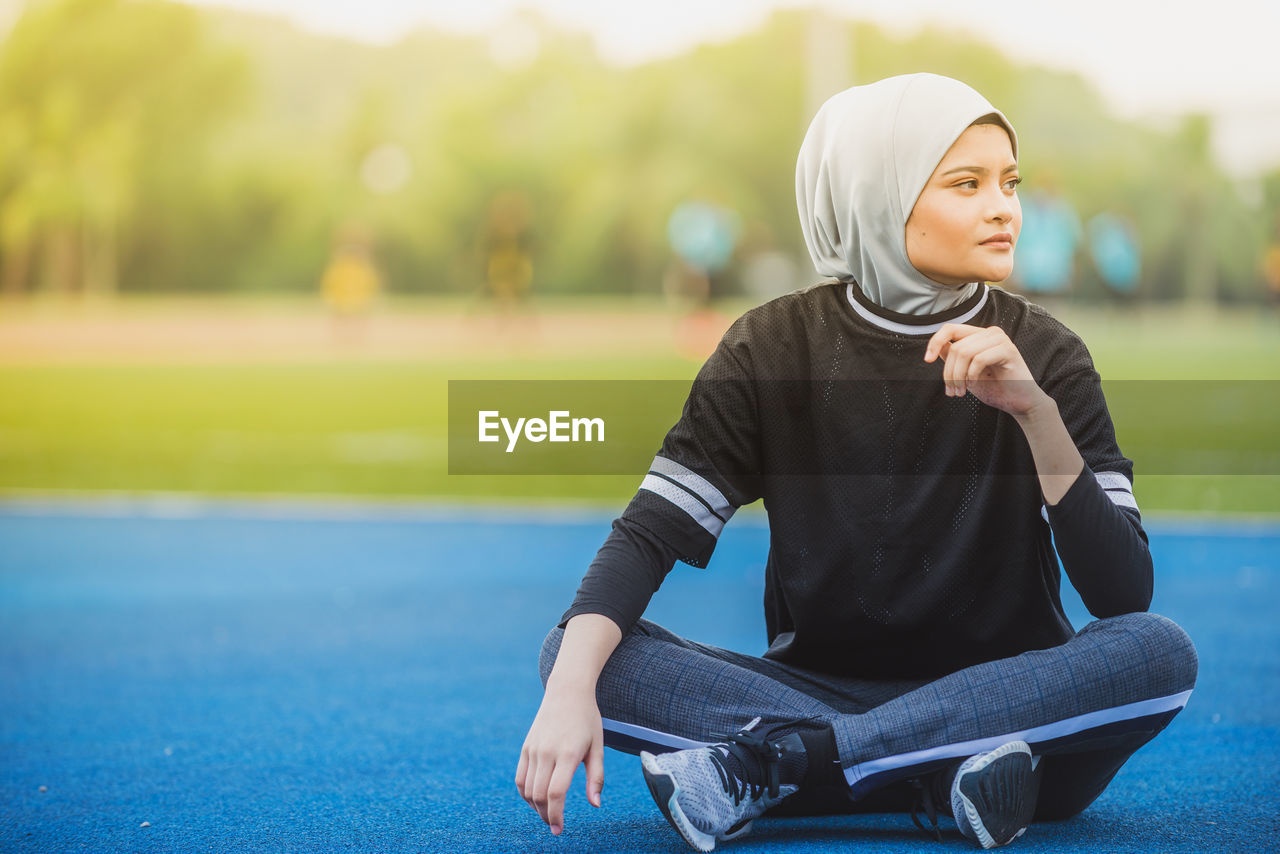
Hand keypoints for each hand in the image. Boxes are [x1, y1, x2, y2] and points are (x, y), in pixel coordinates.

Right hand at [515, 683, 604, 835]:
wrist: (567, 691)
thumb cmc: (587, 720)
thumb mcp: (598, 746)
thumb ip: (596, 777)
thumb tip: (595, 805)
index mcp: (568, 753)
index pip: (556, 793)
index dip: (556, 815)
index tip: (559, 829)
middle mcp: (547, 752)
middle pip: (539, 795)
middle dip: (546, 816)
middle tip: (555, 826)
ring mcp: (533, 749)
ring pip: (527, 789)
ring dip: (535, 807)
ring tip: (548, 814)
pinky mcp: (526, 747)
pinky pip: (520, 778)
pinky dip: (525, 794)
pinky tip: (536, 800)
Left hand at [923, 323, 1050, 419]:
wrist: (1019, 403)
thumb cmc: (994, 388)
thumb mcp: (966, 372)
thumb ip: (954, 358)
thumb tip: (938, 347)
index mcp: (979, 335)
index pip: (950, 329)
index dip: (935, 342)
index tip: (927, 360)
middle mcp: (990, 333)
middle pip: (955, 346)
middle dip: (949, 372)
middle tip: (952, 391)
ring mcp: (1001, 339)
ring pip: (964, 352)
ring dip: (958, 376)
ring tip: (961, 391)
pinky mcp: (1009, 350)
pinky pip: (978, 359)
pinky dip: (972, 375)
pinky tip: (974, 385)